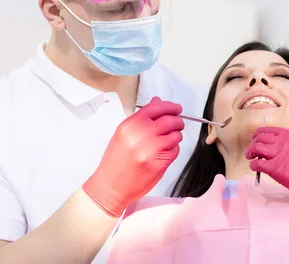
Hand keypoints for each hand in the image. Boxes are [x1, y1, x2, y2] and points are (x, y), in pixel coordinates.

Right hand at [82, 97, 184, 216]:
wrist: (110, 187)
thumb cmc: (115, 162)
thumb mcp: (123, 135)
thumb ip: (142, 118)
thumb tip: (157, 102)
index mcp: (130, 125)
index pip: (156, 108)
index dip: (170, 106)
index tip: (176, 108)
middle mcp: (141, 135)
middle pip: (170, 120)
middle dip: (177, 122)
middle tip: (177, 124)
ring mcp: (151, 150)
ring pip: (176, 135)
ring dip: (176, 137)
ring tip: (167, 141)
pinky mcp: (160, 163)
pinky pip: (175, 150)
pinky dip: (173, 150)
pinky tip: (163, 153)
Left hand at [245, 127, 288, 212]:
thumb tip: (281, 147)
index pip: (269, 130)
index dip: (260, 134)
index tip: (257, 138)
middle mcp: (282, 142)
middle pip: (260, 138)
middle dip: (253, 143)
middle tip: (251, 149)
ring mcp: (278, 154)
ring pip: (255, 148)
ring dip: (250, 152)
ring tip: (250, 156)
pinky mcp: (274, 168)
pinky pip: (257, 163)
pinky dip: (253, 164)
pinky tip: (255, 167)